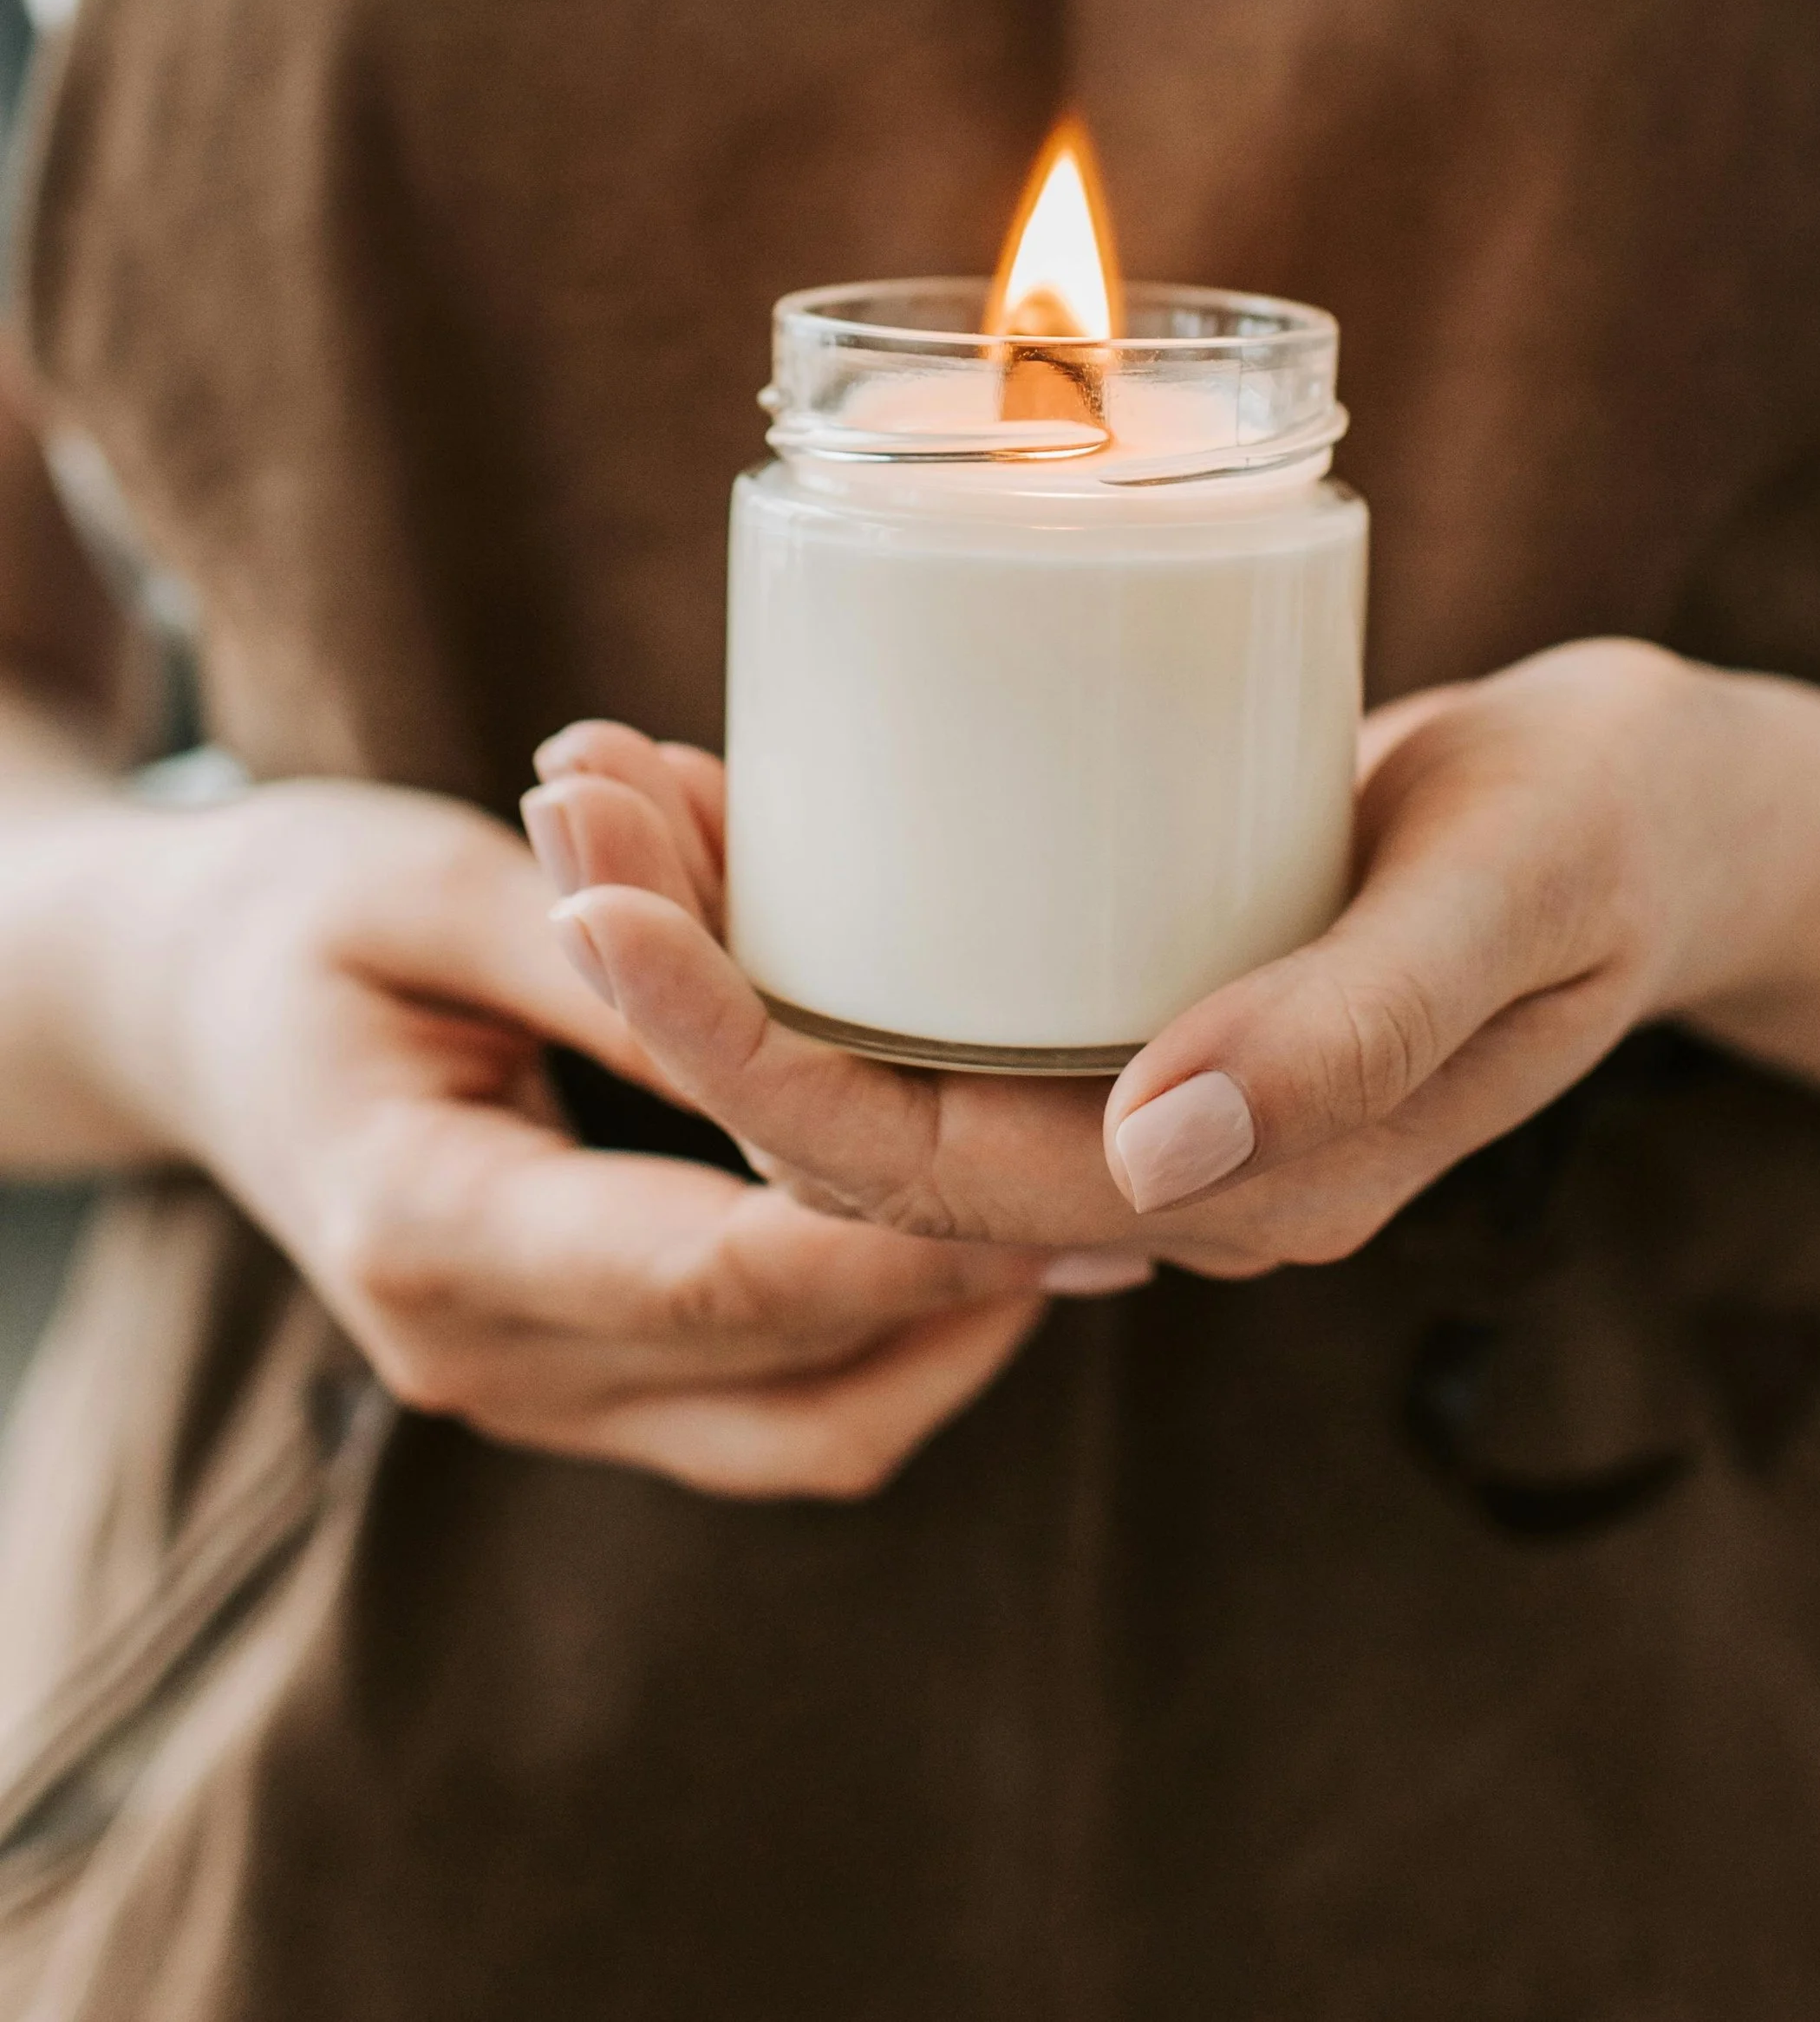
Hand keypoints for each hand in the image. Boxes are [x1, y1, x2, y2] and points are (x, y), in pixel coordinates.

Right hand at [87, 779, 1076, 1496]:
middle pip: (778, 1374)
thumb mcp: (437, 888)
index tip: (1061, 1178)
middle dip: (964, 1291)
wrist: (184, 1008)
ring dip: (944, 1342)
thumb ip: (608, 958)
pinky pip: (758, 1416)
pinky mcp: (567, 1378)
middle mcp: (473, 1352)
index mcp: (427, 1224)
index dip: (899, 1239)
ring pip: (791, 1434)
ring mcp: (519, 1390)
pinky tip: (975, 1243)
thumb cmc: (299, 913)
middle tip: (1132, 1194)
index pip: (713, 1275)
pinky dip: (878, 1349)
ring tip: (1087, 1223)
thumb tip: (793, 1004)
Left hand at [529, 640, 1751, 1275]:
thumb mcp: (1513, 893)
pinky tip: (721, 782)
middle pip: (858, 1117)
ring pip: (873, 1047)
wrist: (1673, 806)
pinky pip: (933, 977)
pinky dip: (813, 888)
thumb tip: (1154, 1163)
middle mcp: (1162, 1164)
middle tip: (561, 796)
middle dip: (681, 979)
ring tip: (593, 773)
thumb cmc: (1612, 825)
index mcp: (1248, 1191)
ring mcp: (1138, 1082)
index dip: (742, 1061)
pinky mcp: (1126, 987)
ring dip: (719, 928)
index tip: (603, 910)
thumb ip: (1355, 1026)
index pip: (928, 1175)